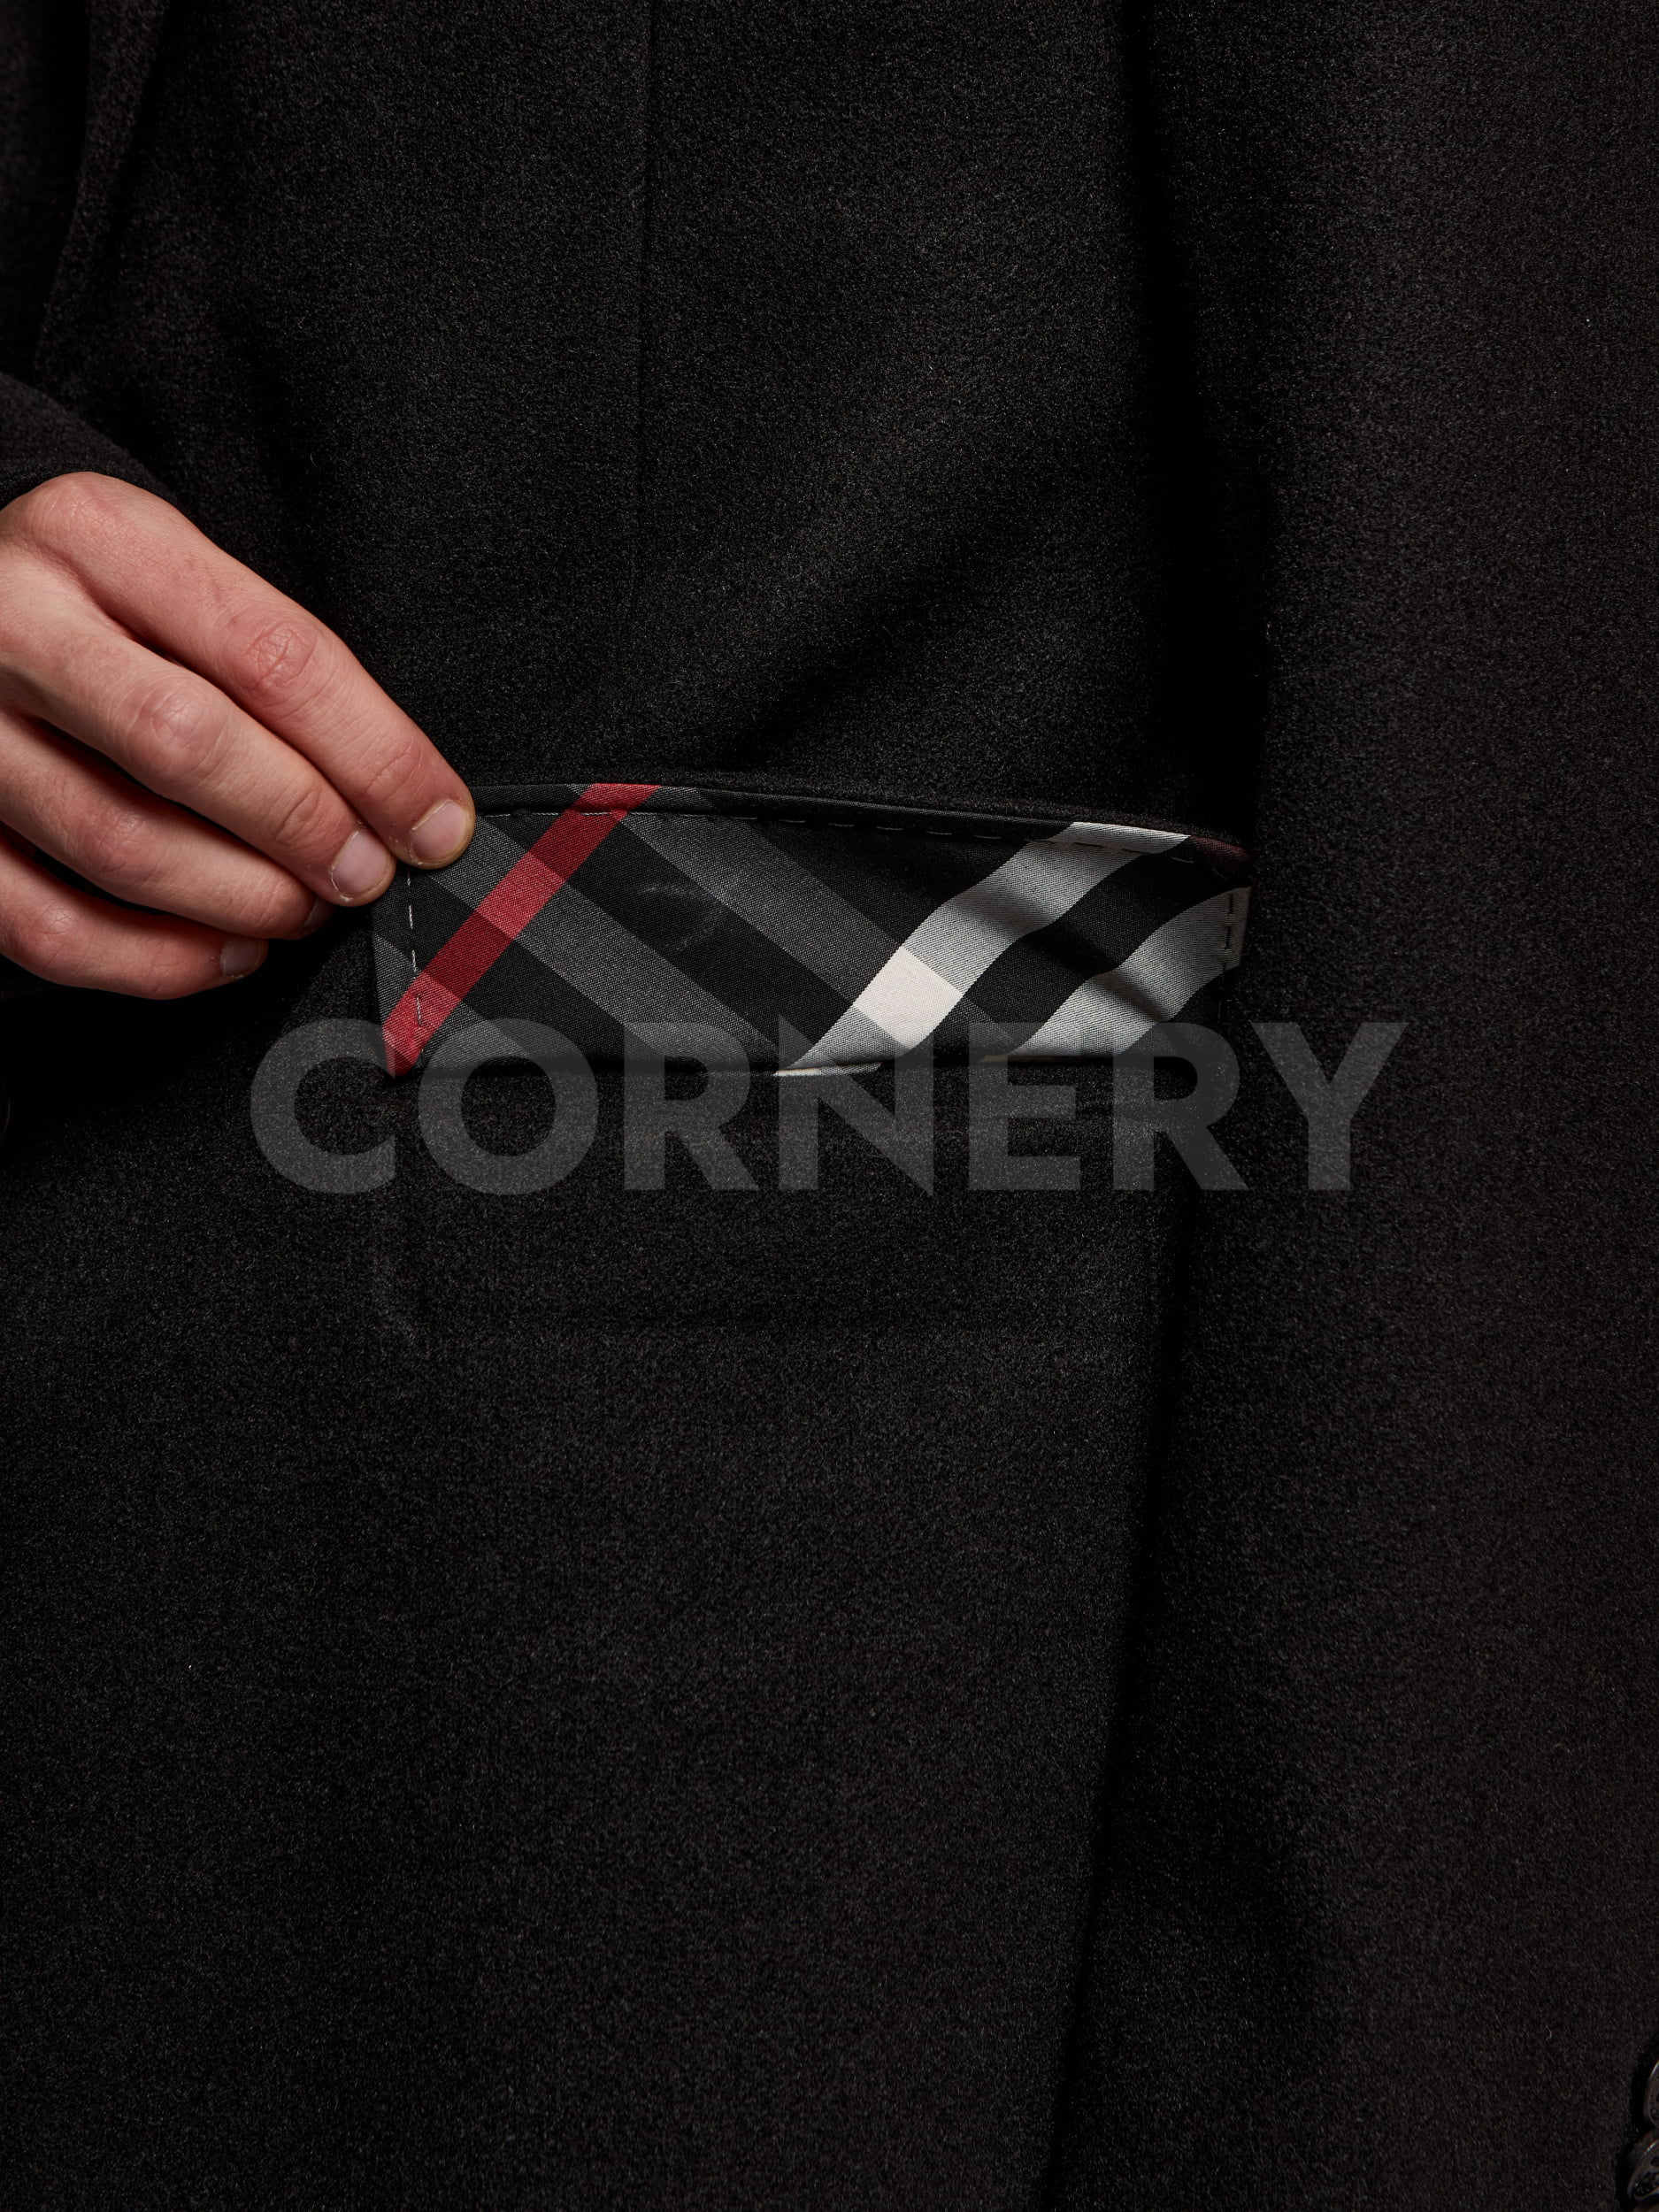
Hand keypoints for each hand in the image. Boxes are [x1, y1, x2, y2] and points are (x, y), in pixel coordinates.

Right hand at [0, 472, 473, 996]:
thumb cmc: (100, 608)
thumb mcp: (178, 579)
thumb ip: (273, 663)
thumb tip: (413, 803)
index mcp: (99, 535)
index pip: (273, 655)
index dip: (376, 756)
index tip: (435, 824)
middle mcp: (14, 619)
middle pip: (191, 745)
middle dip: (306, 829)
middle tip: (364, 875)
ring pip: (121, 844)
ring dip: (241, 901)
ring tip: (302, 910)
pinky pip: (47, 926)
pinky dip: (155, 962)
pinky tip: (226, 954)